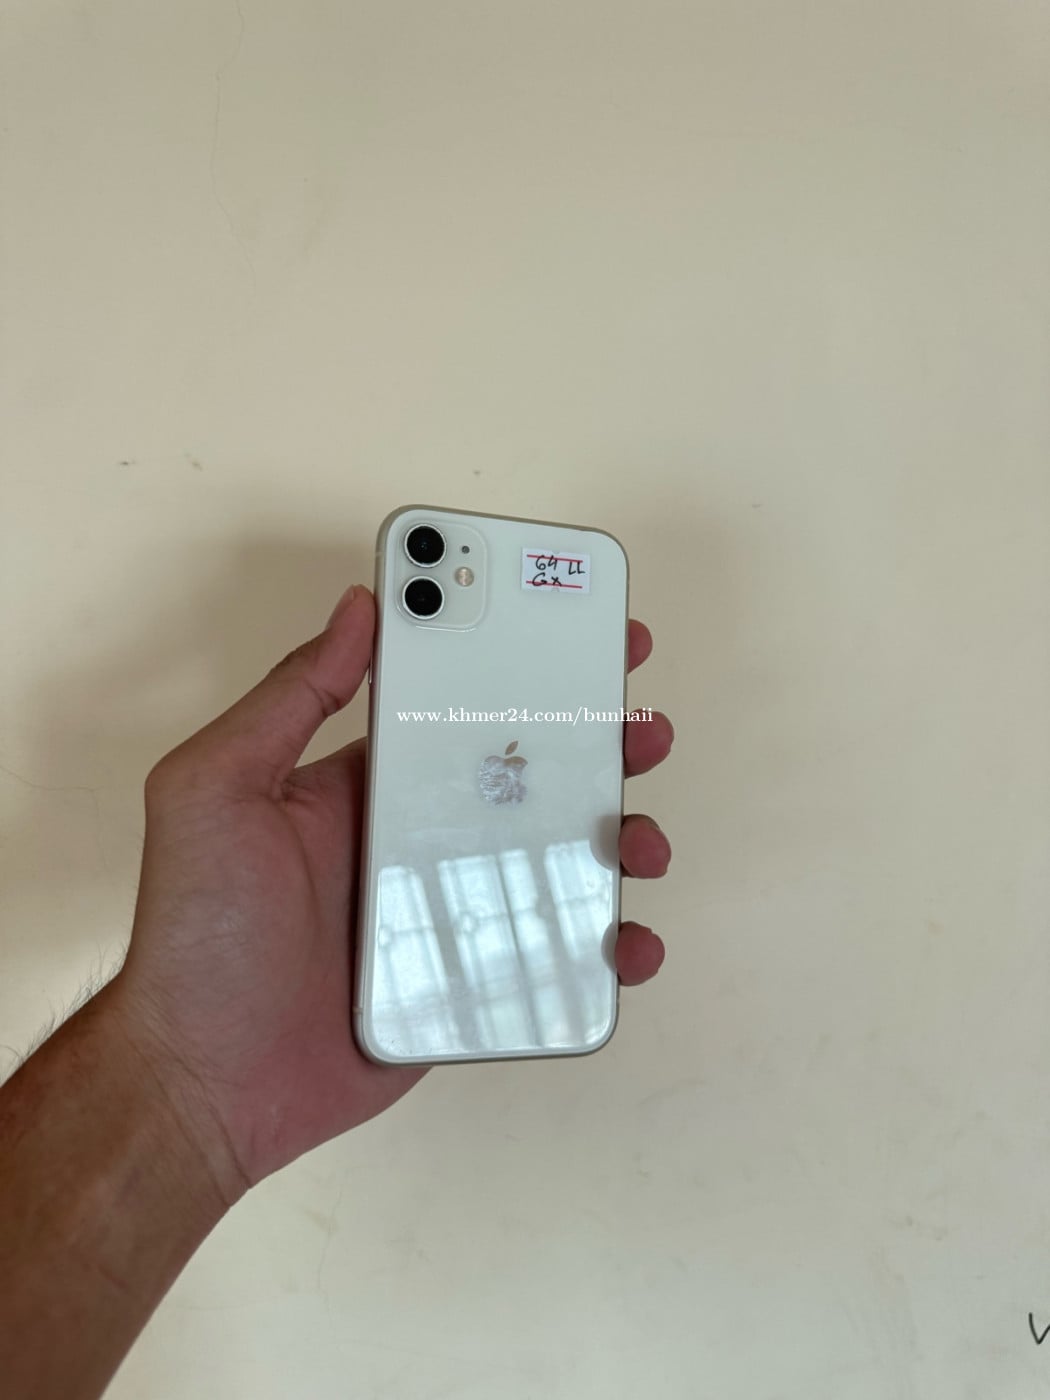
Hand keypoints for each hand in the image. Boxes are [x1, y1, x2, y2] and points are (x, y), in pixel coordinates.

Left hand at [110, 584, 673, 1198]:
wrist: (207, 1084)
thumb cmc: (199, 933)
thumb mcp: (215, 790)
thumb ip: (286, 698)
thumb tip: (359, 606)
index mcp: (369, 781)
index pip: (458, 702)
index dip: (519, 658)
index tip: (580, 622)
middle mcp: (420, 834)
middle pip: (532, 773)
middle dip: (598, 742)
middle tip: (643, 727)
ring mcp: (454, 907)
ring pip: (562, 858)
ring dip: (620, 838)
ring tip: (642, 843)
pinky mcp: (476, 979)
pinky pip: (561, 952)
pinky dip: (608, 944)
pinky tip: (626, 941)